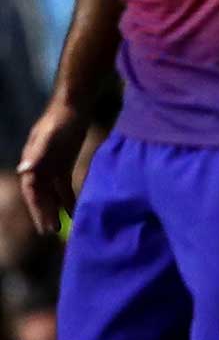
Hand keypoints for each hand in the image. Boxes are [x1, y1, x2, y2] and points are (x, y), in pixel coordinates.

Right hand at [15, 100, 88, 233]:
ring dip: (55, 209)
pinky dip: (68, 198)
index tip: (45, 225)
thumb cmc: (59, 121)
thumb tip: (22, 170)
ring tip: (62, 227)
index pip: (32, 192)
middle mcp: (38, 167)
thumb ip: (37, 154)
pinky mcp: (64, 164)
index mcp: (31, 163)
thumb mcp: (49, 137)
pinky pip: (63, 186)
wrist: (73, 106)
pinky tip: (75, 211)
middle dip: (45, 213)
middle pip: (41, 195)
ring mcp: (51, 166)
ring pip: (51, 193)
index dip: (37, 209)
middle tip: (52, 233)